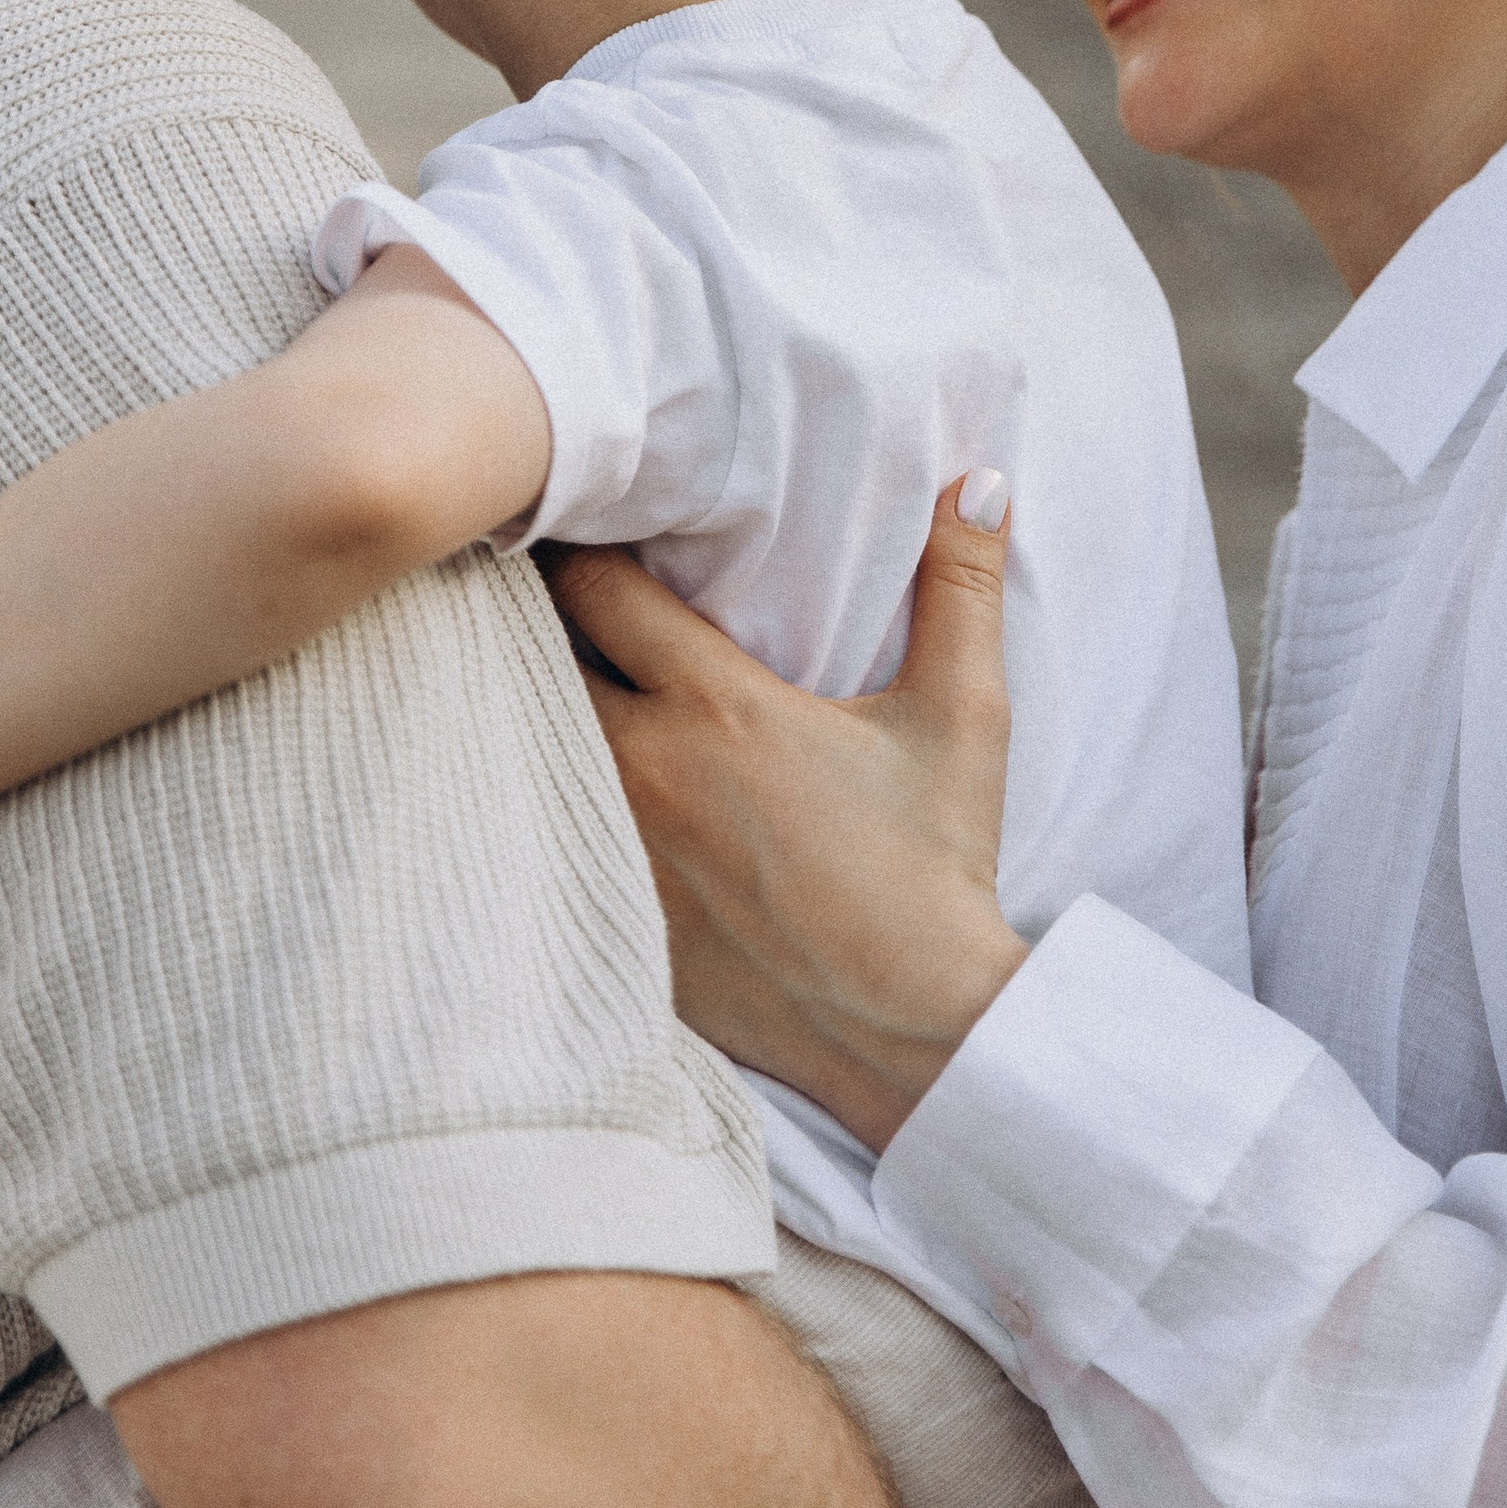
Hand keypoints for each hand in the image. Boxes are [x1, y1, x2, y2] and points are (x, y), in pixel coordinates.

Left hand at [547, 479, 1029, 1153]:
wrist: (913, 1028)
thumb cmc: (934, 865)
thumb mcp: (961, 715)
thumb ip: (961, 586)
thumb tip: (982, 479)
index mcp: (719, 705)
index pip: (598, 587)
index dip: (583, 545)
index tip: (585, 521)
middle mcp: (647, 769)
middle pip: (535, 656)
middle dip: (535, 617)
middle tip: (533, 584)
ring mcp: (617, 851)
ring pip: (527, 743)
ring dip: (530, 703)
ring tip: (523, 671)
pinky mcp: (611, 919)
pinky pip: (539, 838)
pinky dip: (535, 801)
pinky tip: (541, 784)